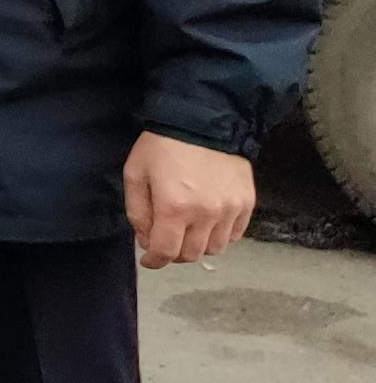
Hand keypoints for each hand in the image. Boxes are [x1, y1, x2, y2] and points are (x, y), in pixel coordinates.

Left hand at [124, 131, 254, 268]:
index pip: (166, 252)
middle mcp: (206, 215)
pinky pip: (235, 235)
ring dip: (198, 246)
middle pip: (191, 254)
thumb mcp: (135, 174)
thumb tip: (147, 241)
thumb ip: (138, 212)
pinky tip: (209, 223)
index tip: (149, 260)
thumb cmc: (162, 145)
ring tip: (187, 231)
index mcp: (174, 208)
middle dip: (174, 253)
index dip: (155, 261)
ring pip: (215, 249)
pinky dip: (221, 236)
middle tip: (165, 241)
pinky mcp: (247, 203)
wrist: (204, 121)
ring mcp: (230, 210)